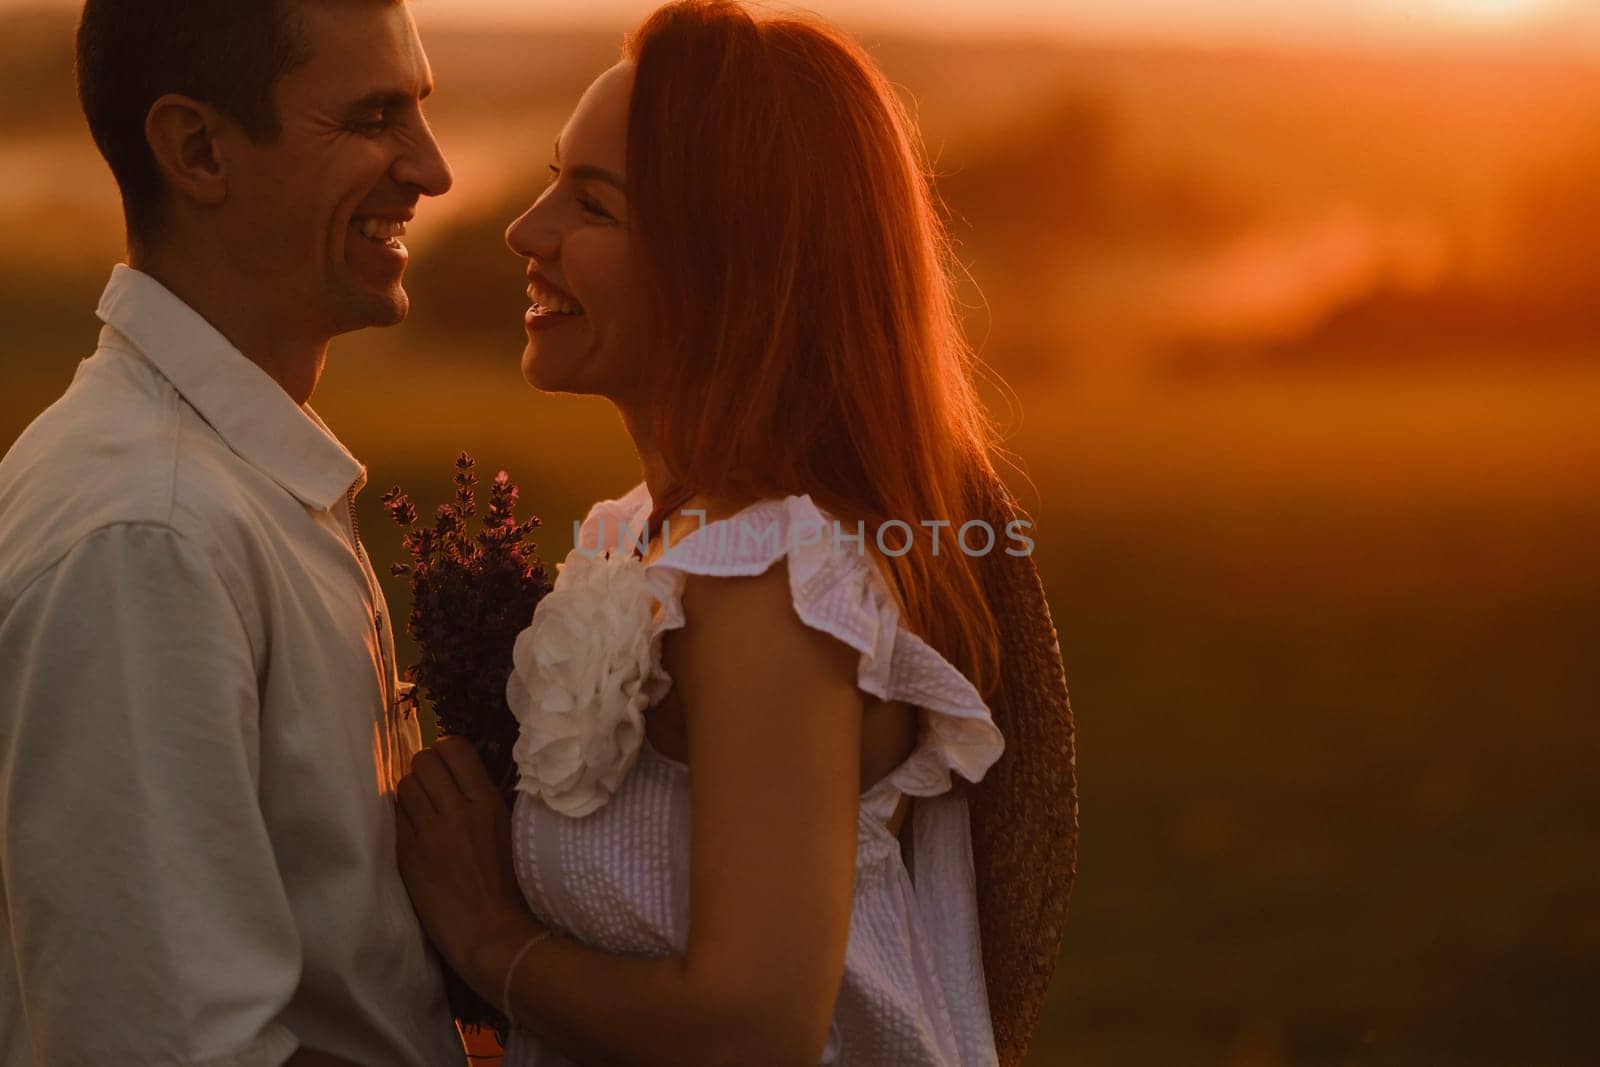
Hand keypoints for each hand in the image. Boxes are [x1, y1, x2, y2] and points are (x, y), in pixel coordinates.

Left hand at [396, 735, 542, 995]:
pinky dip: (403, 816)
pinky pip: (396, 818)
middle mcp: (455, 812)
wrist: (492, 936)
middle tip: (433, 783)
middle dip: (426, 767)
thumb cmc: (514, 888)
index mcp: (487, 803)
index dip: (447, 751)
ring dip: (412, 790)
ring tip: (422, 805)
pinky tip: (414, 828)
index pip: (454, 749)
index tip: (450, 764)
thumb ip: (490, 803)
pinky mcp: (408, 856)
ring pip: (404, 786)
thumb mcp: (512, 834)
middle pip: (424, 761)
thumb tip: (471, 777)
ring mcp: (427, 834)